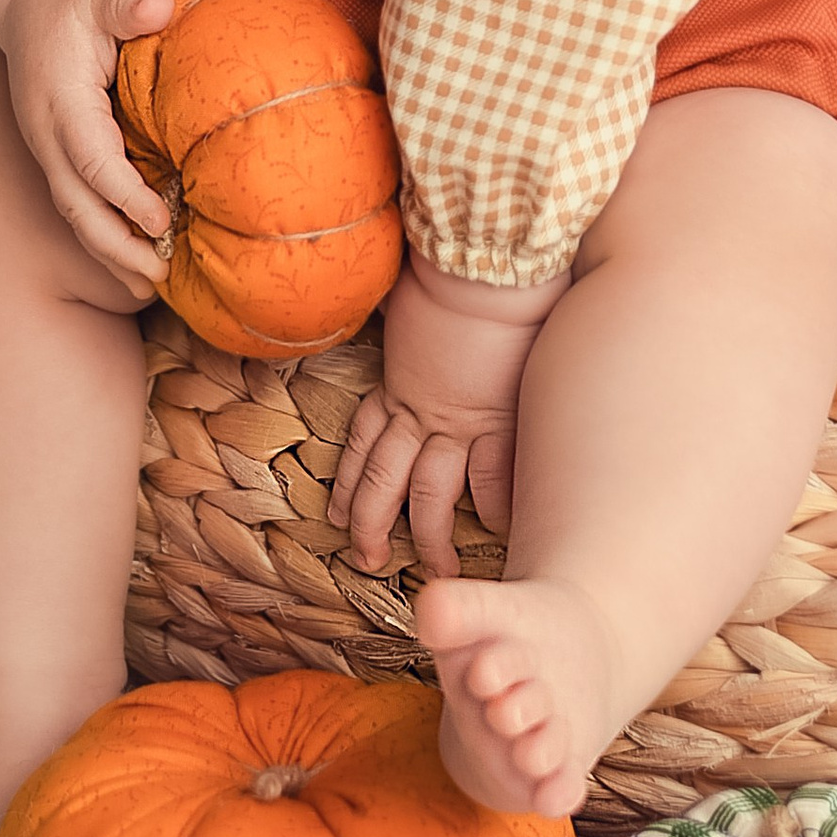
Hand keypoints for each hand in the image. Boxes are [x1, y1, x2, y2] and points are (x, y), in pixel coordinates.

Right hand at [0, 0, 174, 297]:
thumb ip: (126, 2)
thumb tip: (158, 8)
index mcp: (60, 99)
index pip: (92, 159)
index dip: (126, 195)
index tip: (162, 222)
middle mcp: (46, 131)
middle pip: (77, 202)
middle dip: (116, 246)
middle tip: (161, 276)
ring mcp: (46, 145)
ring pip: (74, 210)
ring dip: (110, 251)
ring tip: (150, 285)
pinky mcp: (55, 151)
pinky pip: (77, 200)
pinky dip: (104, 233)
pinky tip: (134, 258)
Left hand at [329, 258, 561, 579]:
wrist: (481, 266)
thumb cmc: (441, 270)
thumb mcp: (405, 294)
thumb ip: (397, 313)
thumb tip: (385, 303)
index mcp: (395, 383)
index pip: (363, 440)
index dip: (348, 480)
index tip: (337, 512)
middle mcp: (420, 411)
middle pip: (385, 481)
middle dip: (371, 526)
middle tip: (365, 560)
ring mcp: (459, 421)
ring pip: (432, 495)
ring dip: (429, 537)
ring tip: (435, 570)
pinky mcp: (498, 419)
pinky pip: (494, 477)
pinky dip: (495, 507)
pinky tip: (499, 532)